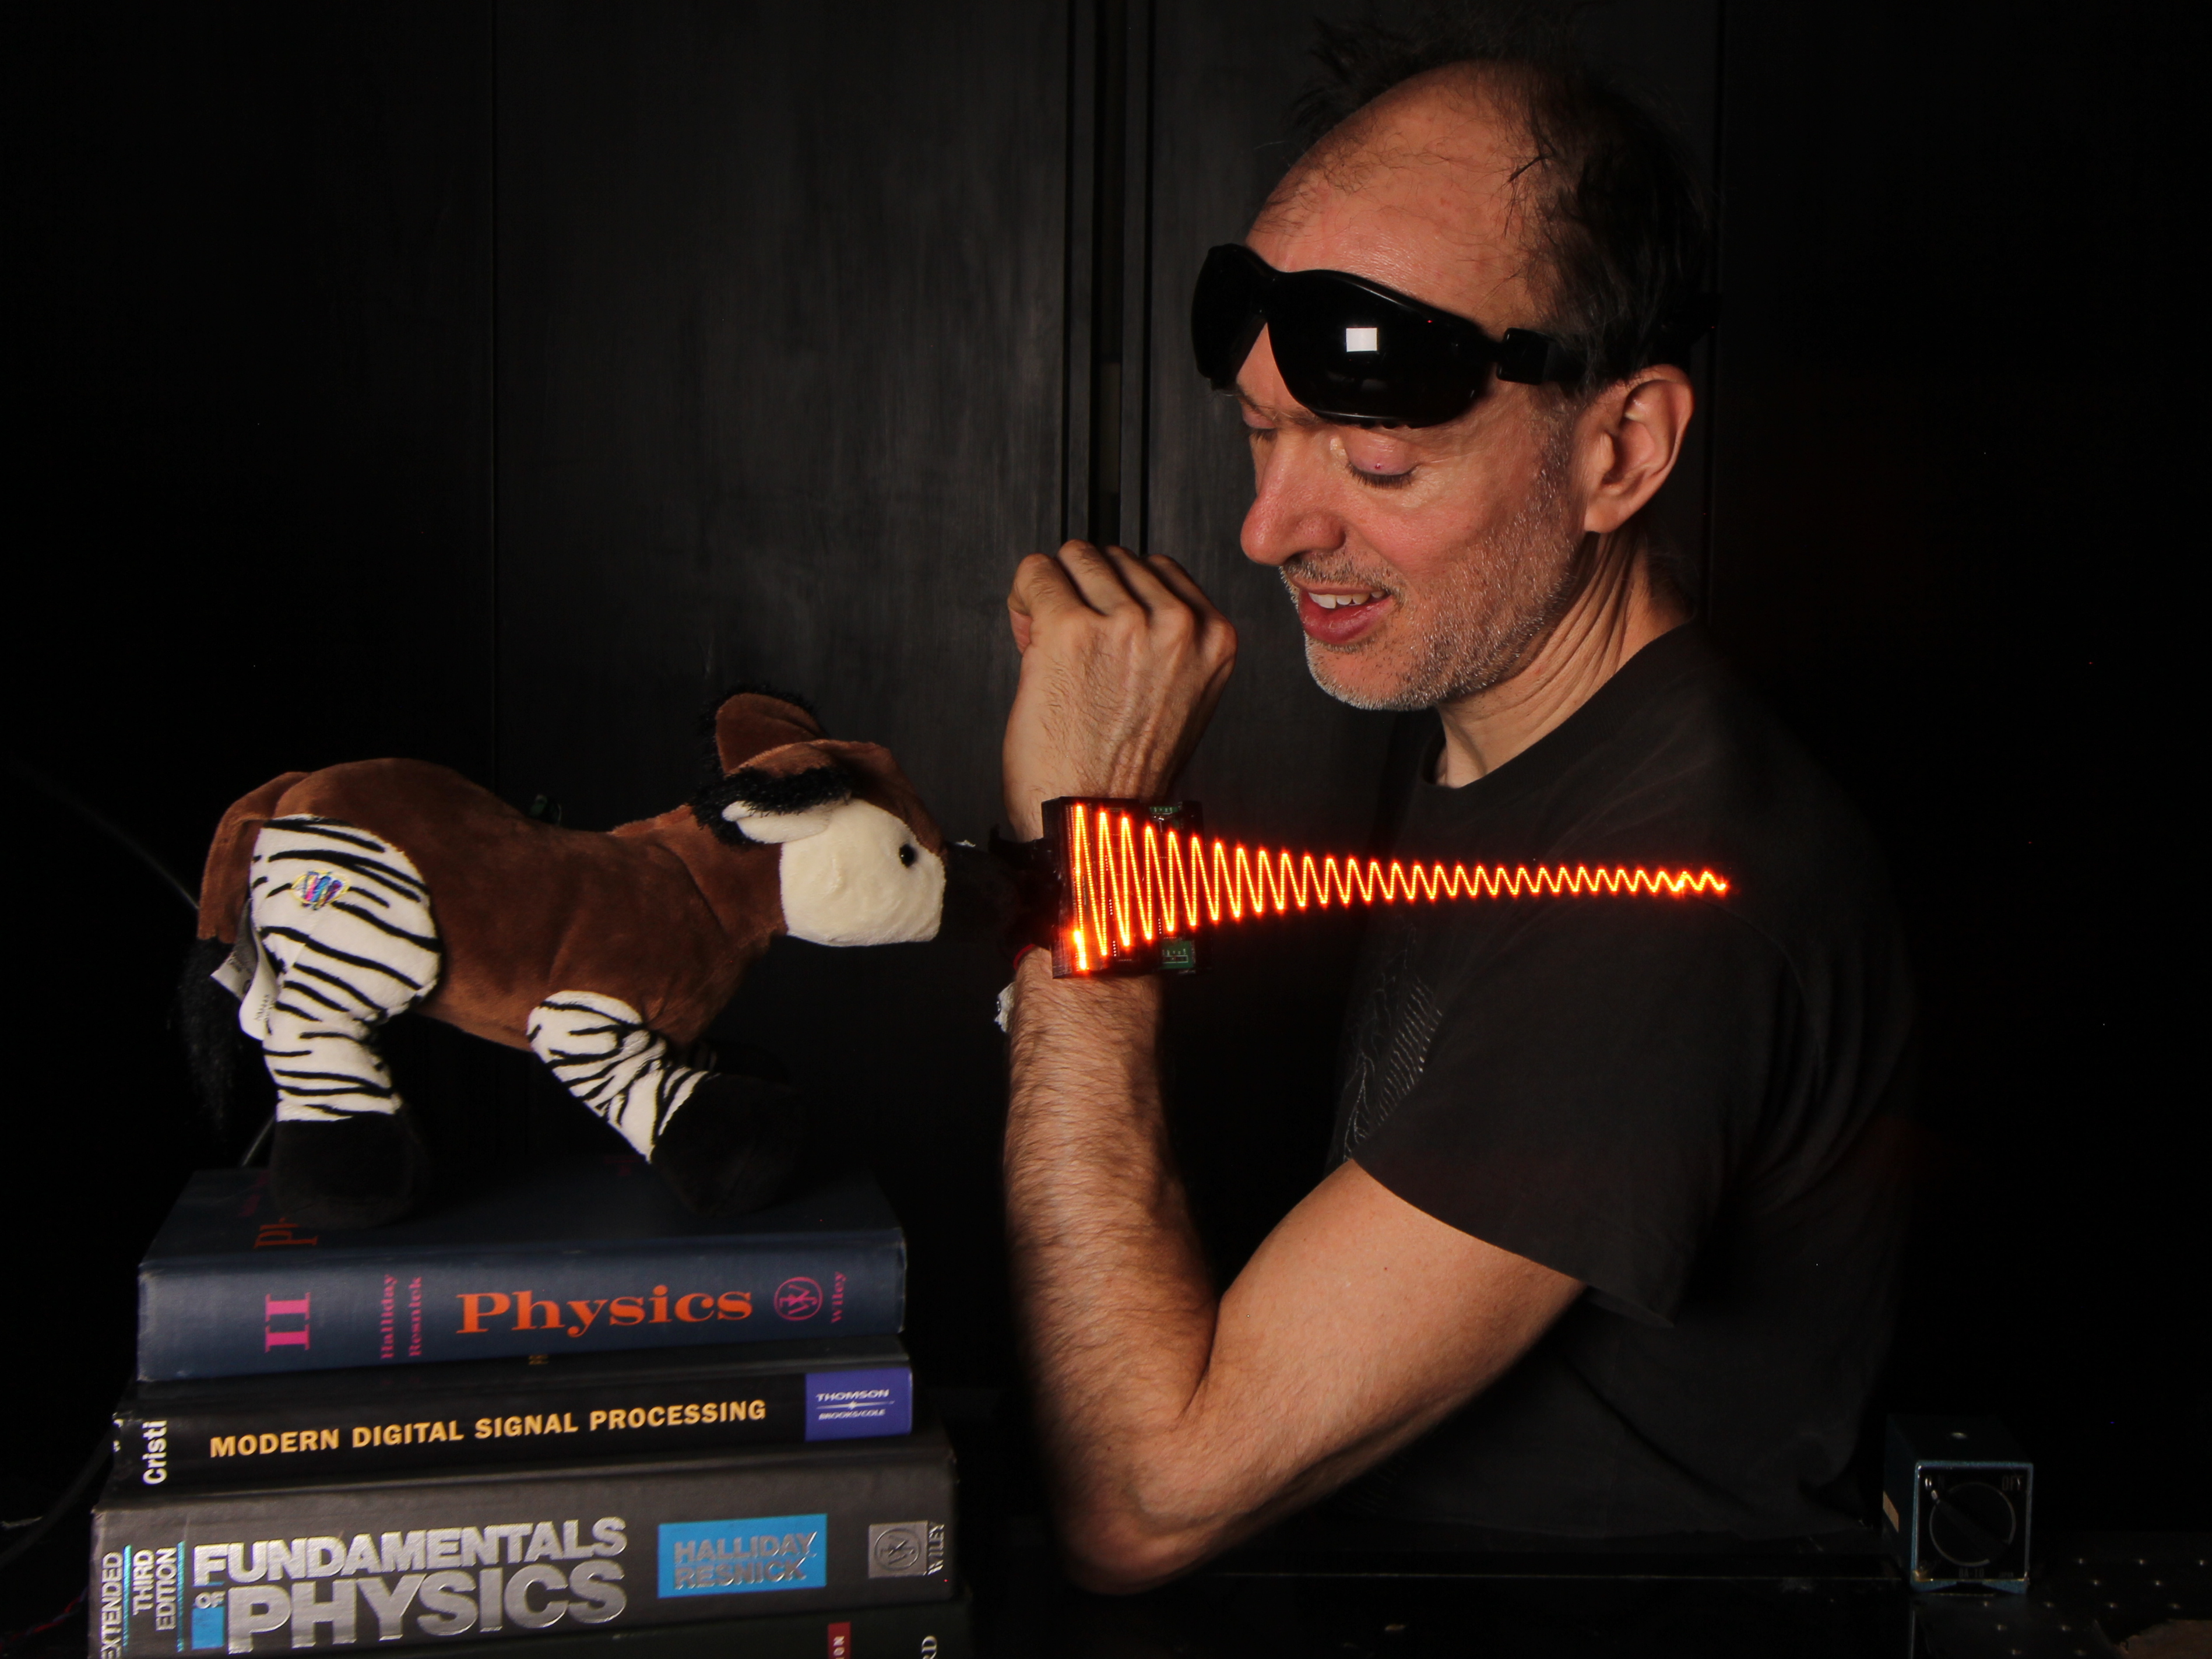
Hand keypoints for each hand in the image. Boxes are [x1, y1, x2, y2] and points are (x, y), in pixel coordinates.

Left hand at [1002, 541, 1236, 837]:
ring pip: (1076, 557)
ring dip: (1055, 593)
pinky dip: (1024, 597)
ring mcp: (1126, 623)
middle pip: (1115, 558)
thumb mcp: (1177, 695)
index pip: (1159, 569)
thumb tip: (1114, 591)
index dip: (1119, 597)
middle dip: (1086, 593)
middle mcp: (1177, 627)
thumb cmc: (1124, 771)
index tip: (1103, 628)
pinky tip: (1029, 635)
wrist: (1092, 817)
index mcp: (1214, 639)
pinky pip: (1036, 572)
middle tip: (1072, 644)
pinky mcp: (1072, 628)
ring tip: (1051, 644)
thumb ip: (1163, 639)